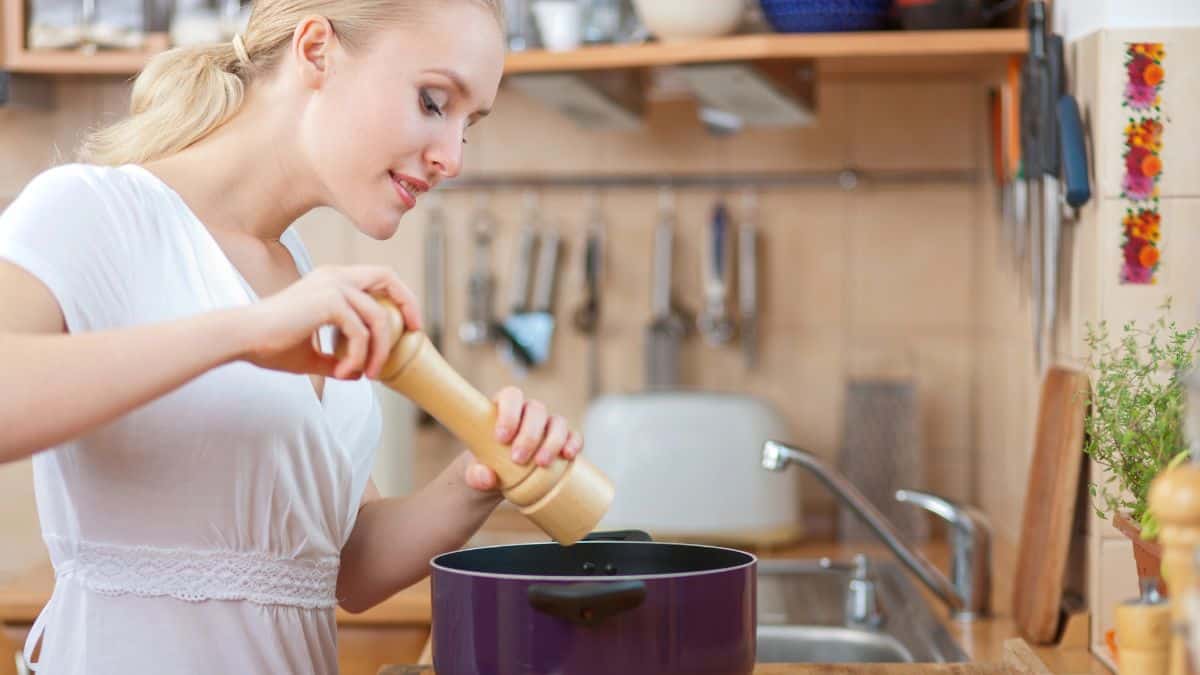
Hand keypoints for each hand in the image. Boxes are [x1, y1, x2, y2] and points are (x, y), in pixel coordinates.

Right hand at [238, 265, 421, 380]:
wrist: (241, 339)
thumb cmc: (269, 346)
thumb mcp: (310, 355)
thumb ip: (336, 359)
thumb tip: (358, 374)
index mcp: (331, 281)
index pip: (377, 277)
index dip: (399, 297)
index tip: (409, 326)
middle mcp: (334, 276)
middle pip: (388, 278)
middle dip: (408, 305)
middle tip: (414, 334)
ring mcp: (333, 285)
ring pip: (377, 318)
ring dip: (377, 351)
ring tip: (363, 375)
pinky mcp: (330, 301)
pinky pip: (361, 333)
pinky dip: (357, 357)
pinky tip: (340, 373)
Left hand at [462, 386, 583, 492]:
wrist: (499, 479)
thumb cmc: (484, 467)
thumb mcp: (473, 473)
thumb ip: (474, 475)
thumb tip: (487, 477)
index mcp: (503, 408)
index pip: (511, 396)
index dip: (509, 412)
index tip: (501, 438)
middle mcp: (527, 412)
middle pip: (536, 409)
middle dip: (529, 434)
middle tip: (517, 459)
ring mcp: (547, 426)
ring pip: (557, 422)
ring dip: (552, 441)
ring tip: (541, 464)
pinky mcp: (562, 441)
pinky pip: (573, 436)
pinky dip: (574, 443)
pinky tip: (568, 456)